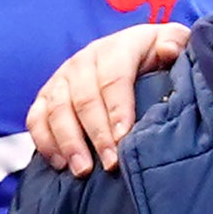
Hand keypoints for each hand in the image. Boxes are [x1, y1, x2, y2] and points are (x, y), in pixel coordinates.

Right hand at [22, 20, 189, 178]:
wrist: (135, 52)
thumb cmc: (159, 56)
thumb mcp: (174, 43)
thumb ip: (176, 43)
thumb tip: (167, 51)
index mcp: (117, 47)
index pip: (114, 78)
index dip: (118, 109)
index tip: (124, 137)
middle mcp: (85, 60)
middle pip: (84, 99)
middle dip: (96, 134)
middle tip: (110, 164)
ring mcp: (62, 77)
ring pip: (57, 110)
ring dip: (69, 142)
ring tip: (83, 171)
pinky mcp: (47, 95)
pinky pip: (36, 118)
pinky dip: (44, 141)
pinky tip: (59, 164)